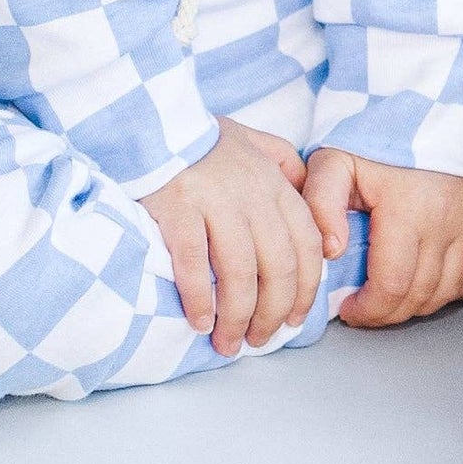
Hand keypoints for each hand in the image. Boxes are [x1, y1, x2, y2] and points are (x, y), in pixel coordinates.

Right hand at [141, 119, 326, 355]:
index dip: (304, 290)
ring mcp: (213, 199)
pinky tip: (199, 321)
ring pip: (239, 272)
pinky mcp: (176, 207)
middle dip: (271, 314)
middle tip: (258, 342)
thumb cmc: (203, 141)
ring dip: (236, 317)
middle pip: (277, 266)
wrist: (151, 121)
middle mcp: (251, 191)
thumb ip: (286, 169)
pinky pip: (192, 263)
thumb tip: (311, 209)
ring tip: (228, 342)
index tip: (293, 320)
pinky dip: (199, 298)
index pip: (305, 244)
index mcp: (274, 182)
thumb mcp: (256, 143)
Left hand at [300, 150, 462, 325]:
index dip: (369, 310)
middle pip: (419, 294)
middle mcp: (447, 219)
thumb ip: (320, 204)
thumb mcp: (332, 162)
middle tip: (364, 308)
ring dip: (415, 304)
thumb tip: (331, 251)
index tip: (349, 310)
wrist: (420, 114)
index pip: (391, 284)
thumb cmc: (372, 142)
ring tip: (389, 296)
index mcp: (407, 208)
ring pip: (446, 291)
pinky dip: (447, 289)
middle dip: (387, 313)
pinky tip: (422, 282)